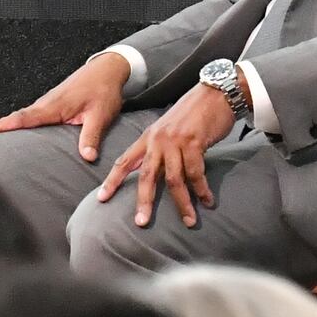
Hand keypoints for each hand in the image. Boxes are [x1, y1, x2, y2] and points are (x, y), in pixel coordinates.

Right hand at [0, 51, 132, 162]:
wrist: (108, 70)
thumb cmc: (103, 88)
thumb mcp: (100, 115)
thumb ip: (91, 136)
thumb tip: (86, 156)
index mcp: (53, 106)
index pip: (22, 118)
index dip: (1, 126)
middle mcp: (46, 103)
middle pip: (16, 118)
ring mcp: (48, 103)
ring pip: (24, 117)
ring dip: (8, 126)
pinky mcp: (53, 104)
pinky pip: (33, 115)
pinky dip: (21, 123)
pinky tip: (21, 133)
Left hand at [95, 76, 242, 228]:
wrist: (214, 94)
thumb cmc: (193, 115)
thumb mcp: (168, 130)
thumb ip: (160, 150)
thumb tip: (157, 175)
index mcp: (147, 138)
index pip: (124, 162)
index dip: (112, 181)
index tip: (101, 199)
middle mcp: (157, 140)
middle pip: (146, 175)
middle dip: (144, 201)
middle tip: (141, 222)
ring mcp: (175, 141)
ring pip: (174, 179)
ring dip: (182, 203)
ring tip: (189, 221)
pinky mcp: (194, 143)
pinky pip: (196, 173)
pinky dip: (202, 190)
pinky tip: (207, 201)